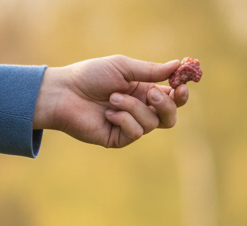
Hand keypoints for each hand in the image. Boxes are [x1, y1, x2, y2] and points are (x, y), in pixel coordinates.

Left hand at [33, 56, 190, 148]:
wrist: (65, 93)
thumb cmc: (90, 76)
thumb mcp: (123, 68)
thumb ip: (150, 70)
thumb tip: (177, 65)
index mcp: (143, 91)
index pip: (171, 98)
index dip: (180, 94)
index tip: (181, 85)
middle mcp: (140, 110)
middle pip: (169, 117)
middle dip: (164, 105)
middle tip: (150, 94)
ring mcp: (130, 126)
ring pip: (151, 123)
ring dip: (133, 108)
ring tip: (112, 99)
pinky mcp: (119, 139)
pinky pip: (136, 132)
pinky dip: (124, 119)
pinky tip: (108, 113)